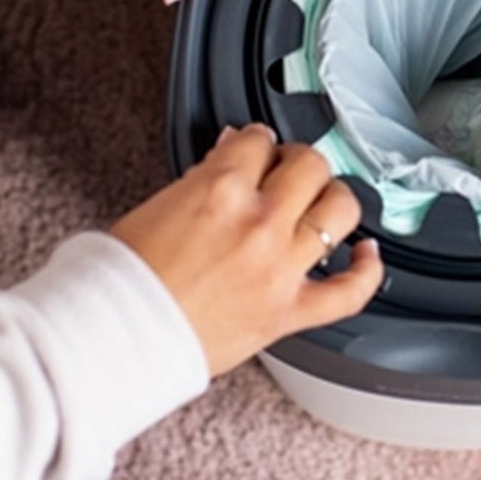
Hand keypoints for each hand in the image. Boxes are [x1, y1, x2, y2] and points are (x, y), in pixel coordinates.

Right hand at [110, 123, 382, 377]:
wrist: (113, 339)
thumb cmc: (122, 280)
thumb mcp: (156, 206)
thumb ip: (204, 176)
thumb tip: (233, 151)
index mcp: (219, 189)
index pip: (260, 140)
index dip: (257, 143)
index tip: (256, 151)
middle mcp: (258, 222)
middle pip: (309, 165)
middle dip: (297, 163)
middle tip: (286, 174)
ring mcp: (280, 267)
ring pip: (340, 211)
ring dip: (333, 201)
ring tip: (321, 205)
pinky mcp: (289, 312)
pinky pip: (350, 291)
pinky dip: (367, 271)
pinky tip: (366, 254)